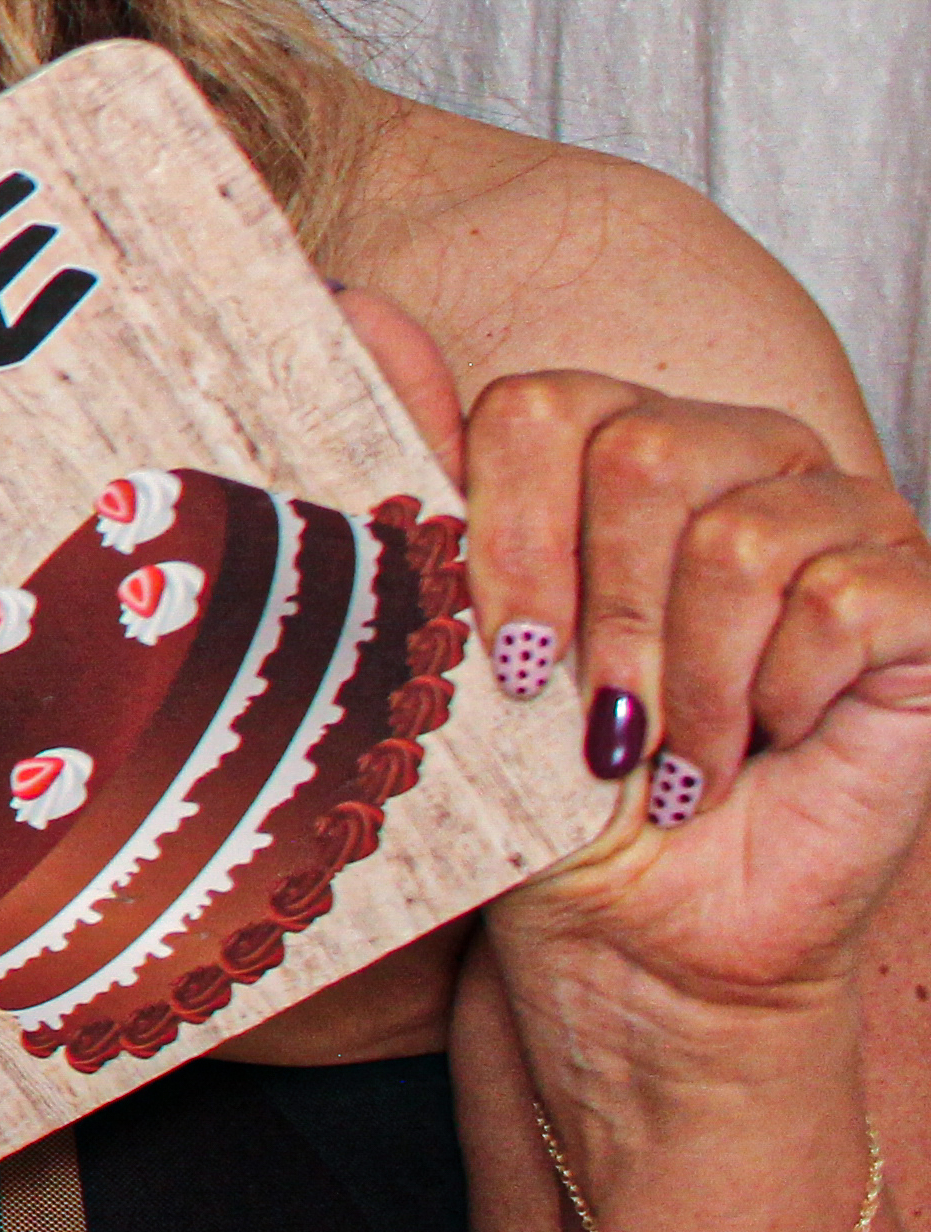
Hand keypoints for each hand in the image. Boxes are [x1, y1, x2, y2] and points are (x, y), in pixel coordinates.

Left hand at [424, 342, 930, 1061]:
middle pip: (642, 454)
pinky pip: (847, 597)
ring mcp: (845, 518)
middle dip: (602, 617)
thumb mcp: (459, 627)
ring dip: (687, 679)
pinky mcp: (926, 599)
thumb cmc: (545, 783)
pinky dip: (777, 695)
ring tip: (669, 754)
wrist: (641, 929)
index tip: (503, 657)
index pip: (542, 406)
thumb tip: (357, 302)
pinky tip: (759, 748)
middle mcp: (741, 455)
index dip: (506, 538)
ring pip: (740, 536)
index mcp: (621, 441)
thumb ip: (429, 467)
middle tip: (598, 721)